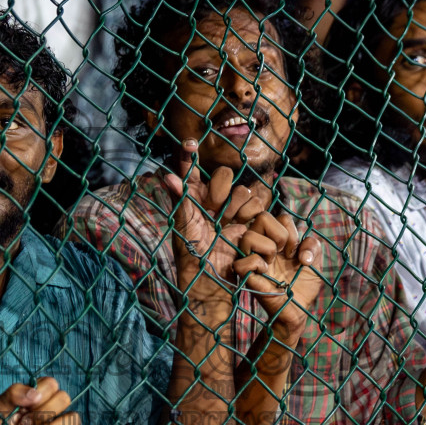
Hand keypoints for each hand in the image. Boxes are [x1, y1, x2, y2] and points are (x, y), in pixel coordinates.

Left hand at [162, 139, 268, 279]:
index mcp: (195, 198)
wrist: (213, 281)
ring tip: (226, 226)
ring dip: (237, 208)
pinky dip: (249, 219)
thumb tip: (166, 176)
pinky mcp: (250, 224)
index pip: (192, 170)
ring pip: (244, 192)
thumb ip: (181, 198)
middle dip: (221, 192)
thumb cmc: (192, 255)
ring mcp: (234, 212)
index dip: (189, 156)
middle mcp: (214, 201)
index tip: (189, 143)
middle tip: (214, 212)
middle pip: (225, 175)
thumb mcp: (184, 225)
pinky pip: (258, 208)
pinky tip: (240, 233)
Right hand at [233, 212, 323, 343]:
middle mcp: (262, 245)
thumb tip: (302, 253)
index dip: (290, 230)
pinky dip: (256, 265)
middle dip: (280, 233)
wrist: (298, 310)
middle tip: (286, 253)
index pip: (278, 217)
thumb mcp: (315, 262)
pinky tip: (265, 274)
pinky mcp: (245, 276)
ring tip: (273, 262)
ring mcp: (252, 259)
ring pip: (247, 236)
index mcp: (276, 239)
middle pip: (262, 216)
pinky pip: (242, 262)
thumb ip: (314, 246)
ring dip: (268, 248)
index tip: (296, 251)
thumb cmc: (303, 285)